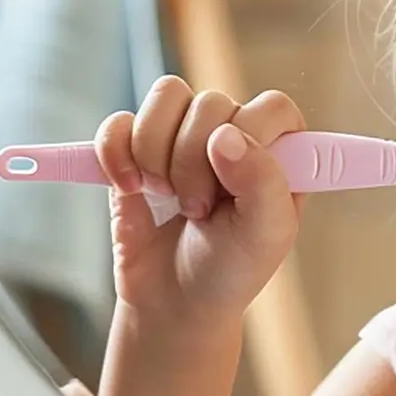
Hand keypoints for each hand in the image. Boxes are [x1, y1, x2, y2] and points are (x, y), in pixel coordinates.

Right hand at [94, 75, 304, 324]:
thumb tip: (225, 135)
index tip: (232, 187)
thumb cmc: (232, 267)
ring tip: (167, 196)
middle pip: (209, 102)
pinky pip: (117, 122)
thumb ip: (262, 181)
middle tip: (198, 210)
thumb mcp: (266, 234)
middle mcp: (235, 131)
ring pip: (165, 95)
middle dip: (194, 162)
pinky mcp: (136, 149)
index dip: (248, 140)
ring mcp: (183, 135)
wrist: (175, 300)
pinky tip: (130, 188)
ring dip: (156, 153)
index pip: (271, 106)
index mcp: (280, 147)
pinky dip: (115, 153)